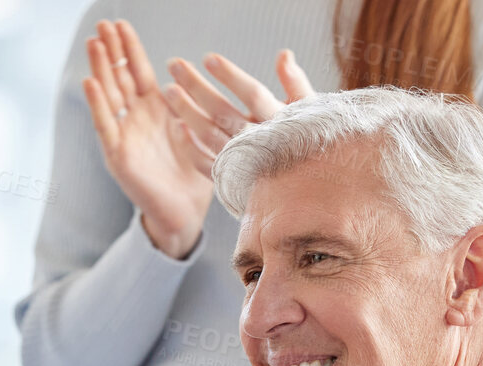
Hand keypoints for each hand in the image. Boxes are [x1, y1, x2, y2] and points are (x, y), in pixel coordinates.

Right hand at [82, 20, 212, 258]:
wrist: (185, 214)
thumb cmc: (193, 175)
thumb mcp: (198, 131)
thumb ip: (193, 103)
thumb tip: (197, 75)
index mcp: (154, 110)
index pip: (138, 71)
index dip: (129, 49)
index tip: (121, 23)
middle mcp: (135, 119)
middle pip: (119, 77)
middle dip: (111, 51)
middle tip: (103, 23)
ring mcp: (124, 136)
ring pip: (109, 96)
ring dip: (100, 69)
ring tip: (94, 43)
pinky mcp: (118, 156)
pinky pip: (106, 126)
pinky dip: (98, 105)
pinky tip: (91, 83)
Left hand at [164, 49, 313, 168]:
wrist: (311, 194)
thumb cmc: (313, 146)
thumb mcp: (312, 113)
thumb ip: (295, 83)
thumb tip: (284, 53)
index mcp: (281, 123)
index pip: (252, 94)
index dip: (231, 76)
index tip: (208, 58)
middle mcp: (261, 143)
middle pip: (222, 111)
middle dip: (197, 87)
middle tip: (174, 65)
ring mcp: (245, 163)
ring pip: (209, 135)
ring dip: (187, 112)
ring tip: (169, 91)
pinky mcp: (235, 182)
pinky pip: (206, 165)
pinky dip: (190, 148)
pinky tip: (178, 129)